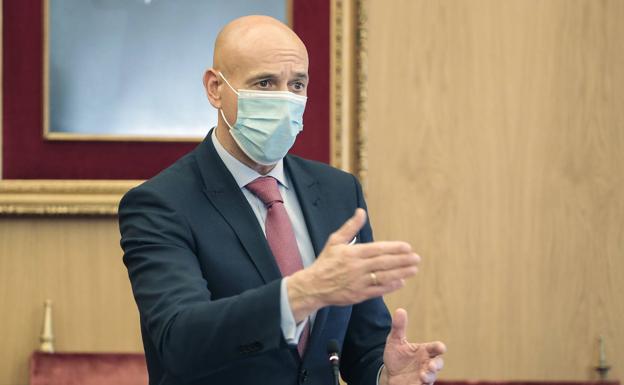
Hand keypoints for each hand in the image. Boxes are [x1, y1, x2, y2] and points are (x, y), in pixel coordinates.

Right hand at [287, 209, 420, 321]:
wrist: (313, 286)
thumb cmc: (325, 262)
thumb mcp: (335, 241)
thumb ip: (351, 227)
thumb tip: (361, 211)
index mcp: (352, 253)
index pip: (377, 249)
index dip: (394, 248)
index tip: (407, 247)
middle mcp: (357, 267)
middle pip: (384, 263)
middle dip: (402, 260)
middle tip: (416, 258)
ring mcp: (358, 282)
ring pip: (383, 277)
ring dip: (401, 273)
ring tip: (413, 269)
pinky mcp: (358, 295)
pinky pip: (378, 290)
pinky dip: (390, 286)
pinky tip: (401, 282)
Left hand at [380, 309, 445, 384]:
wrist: (389, 375)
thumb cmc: (396, 357)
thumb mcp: (394, 341)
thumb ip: (398, 327)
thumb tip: (400, 310)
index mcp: (424, 351)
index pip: (435, 348)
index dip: (439, 347)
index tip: (441, 348)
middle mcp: (426, 363)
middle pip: (438, 363)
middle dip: (437, 365)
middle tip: (432, 366)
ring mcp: (424, 376)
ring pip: (432, 376)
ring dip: (430, 376)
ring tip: (423, 376)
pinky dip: (423, 384)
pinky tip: (419, 382)